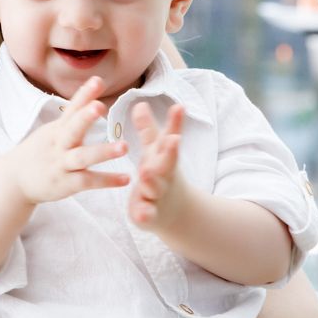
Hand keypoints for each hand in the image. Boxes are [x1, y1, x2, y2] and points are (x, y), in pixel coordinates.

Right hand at [2, 76, 129, 204]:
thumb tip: (90, 98)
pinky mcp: (65, 183)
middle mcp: (59, 144)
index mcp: (57, 129)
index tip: (98, 80)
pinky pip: (87, 181)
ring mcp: (61, 164)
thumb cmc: (39, 153)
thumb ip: (71, 118)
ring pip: (82, 156)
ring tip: (124, 147)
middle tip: (100, 106)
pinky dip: (107, 181)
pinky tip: (126, 179)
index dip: (84, 94)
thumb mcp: (51, 132)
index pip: (71, 108)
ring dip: (103, 151)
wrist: (16, 180)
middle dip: (85, 117)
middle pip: (72, 128)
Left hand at [127, 102, 187, 231]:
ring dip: (152, 180)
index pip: (170, 137)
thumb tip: (140, 102)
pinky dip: (145, 214)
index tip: (178, 107)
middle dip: (170, 151)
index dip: (175, 123)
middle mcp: (164, 173)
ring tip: (146, 172)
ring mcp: (158, 194)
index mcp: (165, 156)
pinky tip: (141, 213)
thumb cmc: (160, 173)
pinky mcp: (150, 214)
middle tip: (173, 140)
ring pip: (155, 187)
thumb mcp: (155, 152)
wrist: (174, 211)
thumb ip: (148, 130)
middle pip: (168, 161)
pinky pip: (147, 214)